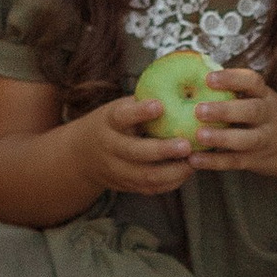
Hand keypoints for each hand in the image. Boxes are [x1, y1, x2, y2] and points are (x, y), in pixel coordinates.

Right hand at [70, 89, 197, 198]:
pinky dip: (171, 182)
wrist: (82, 156)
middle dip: (162, 150)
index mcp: (108, 122)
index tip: (159, 105)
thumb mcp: (119, 109)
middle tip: (186, 145)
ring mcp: (116, 170)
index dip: (139, 112)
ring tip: (193, 161)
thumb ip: (142, 103)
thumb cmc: (113, 124)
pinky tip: (186, 172)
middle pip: (134, 152)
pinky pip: (151, 188)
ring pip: (145, 176)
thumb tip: (180, 88)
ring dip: (172, 171)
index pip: (121, 117)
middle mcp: (109, 148)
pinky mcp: (126, 186)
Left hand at [178, 61, 276, 178]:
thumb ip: (235, 90)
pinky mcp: (256, 161)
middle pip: (251, 111)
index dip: (231, 78)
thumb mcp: (260, 98)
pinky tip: (194, 159)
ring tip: (198, 135)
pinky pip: (235, 162)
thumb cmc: (266, 116)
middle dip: (225, 110)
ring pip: (246, 140)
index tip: (208, 78)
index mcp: (266, 96)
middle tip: (198, 109)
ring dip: (221, 138)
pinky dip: (214, 162)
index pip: (253, 82)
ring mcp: (264, 140)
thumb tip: (193, 73)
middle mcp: (268, 116)